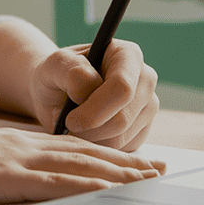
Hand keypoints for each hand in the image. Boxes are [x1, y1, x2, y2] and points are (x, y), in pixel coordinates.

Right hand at [0, 121, 163, 203]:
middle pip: (87, 153)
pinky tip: (108, 189)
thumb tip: (9, 185)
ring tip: (149, 177)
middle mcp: (25, 148)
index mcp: (16, 146)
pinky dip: (86, 185)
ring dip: (119, 172)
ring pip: (80, 165)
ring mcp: (17, 161)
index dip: (108, 156)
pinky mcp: (6, 178)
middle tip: (161, 168)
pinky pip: (54, 183)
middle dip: (127, 162)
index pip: (73, 149)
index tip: (136, 162)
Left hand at [28, 40, 159, 150]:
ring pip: (122, 138)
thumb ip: (73, 72)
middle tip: (67, 125)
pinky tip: (87, 132)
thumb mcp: (55, 65)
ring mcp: (147, 107)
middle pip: (123, 118)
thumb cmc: (57, 76)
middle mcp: (145, 79)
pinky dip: (99, 147)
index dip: (95, 109)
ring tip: (75, 126)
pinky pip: (122, 150)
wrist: (58, 94)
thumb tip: (90, 89)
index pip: (122, 88)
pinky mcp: (143, 131)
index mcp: (127, 55)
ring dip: (91, 139)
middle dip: (90, 129)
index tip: (69, 120)